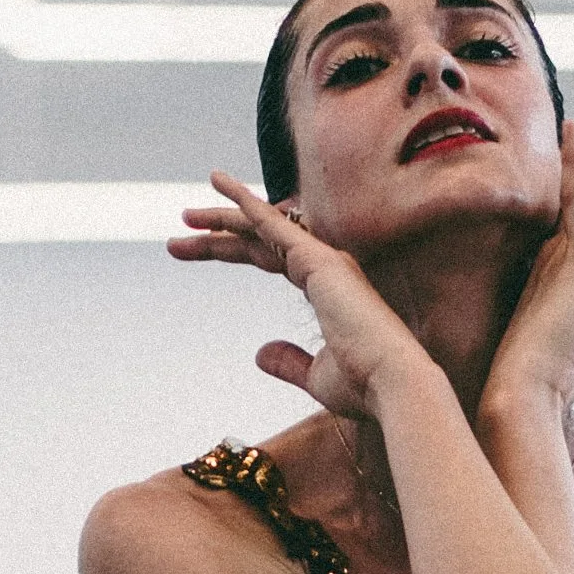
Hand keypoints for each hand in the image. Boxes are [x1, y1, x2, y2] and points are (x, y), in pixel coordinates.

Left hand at [169, 170, 426, 418]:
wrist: (393, 384)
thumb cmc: (364, 386)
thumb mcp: (316, 377)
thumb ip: (289, 363)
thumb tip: (260, 354)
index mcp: (327, 288)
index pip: (269, 257)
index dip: (232, 251)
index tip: (198, 249)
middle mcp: (326, 266)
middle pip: (259, 240)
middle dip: (218, 235)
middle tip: (180, 231)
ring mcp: (323, 259)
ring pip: (261, 228)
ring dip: (221, 219)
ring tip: (185, 216)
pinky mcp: (318, 261)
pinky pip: (274, 223)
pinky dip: (246, 204)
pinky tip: (220, 187)